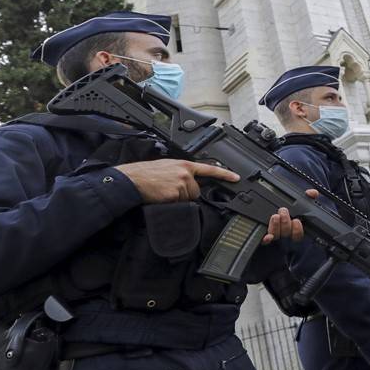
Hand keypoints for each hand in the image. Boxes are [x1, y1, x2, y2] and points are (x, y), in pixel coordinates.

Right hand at [114, 159, 238, 202]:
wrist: (133, 180)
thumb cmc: (147, 174)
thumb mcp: (168, 167)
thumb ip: (182, 172)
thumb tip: (190, 183)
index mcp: (184, 164)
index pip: (209, 168)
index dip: (224, 174)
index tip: (236, 178)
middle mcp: (185, 173)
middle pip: (196, 191)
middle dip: (186, 194)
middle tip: (170, 190)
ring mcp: (181, 183)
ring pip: (188, 199)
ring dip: (178, 200)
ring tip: (164, 192)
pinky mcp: (176, 193)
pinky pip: (180, 204)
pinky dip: (172, 204)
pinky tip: (163, 197)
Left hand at [262, 189, 318, 243]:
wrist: (274, 209)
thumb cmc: (292, 208)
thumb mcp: (301, 201)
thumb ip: (308, 196)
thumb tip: (312, 193)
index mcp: (295, 228)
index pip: (298, 234)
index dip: (297, 230)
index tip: (296, 221)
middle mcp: (285, 233)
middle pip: (286, 233)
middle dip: (285, 222)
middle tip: (283, 211)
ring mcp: (275, 235)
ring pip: (276, 235)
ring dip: (276, 226)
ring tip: (275, 216)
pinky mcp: (265, 237)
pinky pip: (265, 241)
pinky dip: (267, 239)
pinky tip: (267, 236)